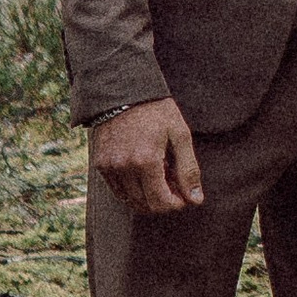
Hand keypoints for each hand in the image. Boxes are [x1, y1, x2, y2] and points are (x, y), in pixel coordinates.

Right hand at [90, 94, 203, 214]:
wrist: (123, 91)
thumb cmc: (156, 111)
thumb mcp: (180, 135)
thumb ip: (188, 169)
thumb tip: (196, 200)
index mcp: (146, 160)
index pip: (160, 202)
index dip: (175, 204)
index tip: (184, 196)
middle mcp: (125, 167)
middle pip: (145, 204)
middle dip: (163, 200)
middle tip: (173, 184)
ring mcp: (110, 167)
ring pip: (130, 200)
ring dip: (147, 197)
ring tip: (159, 177)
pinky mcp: (101, 164)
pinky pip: (117, 190)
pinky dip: (132, 190)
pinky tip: (143, 175)